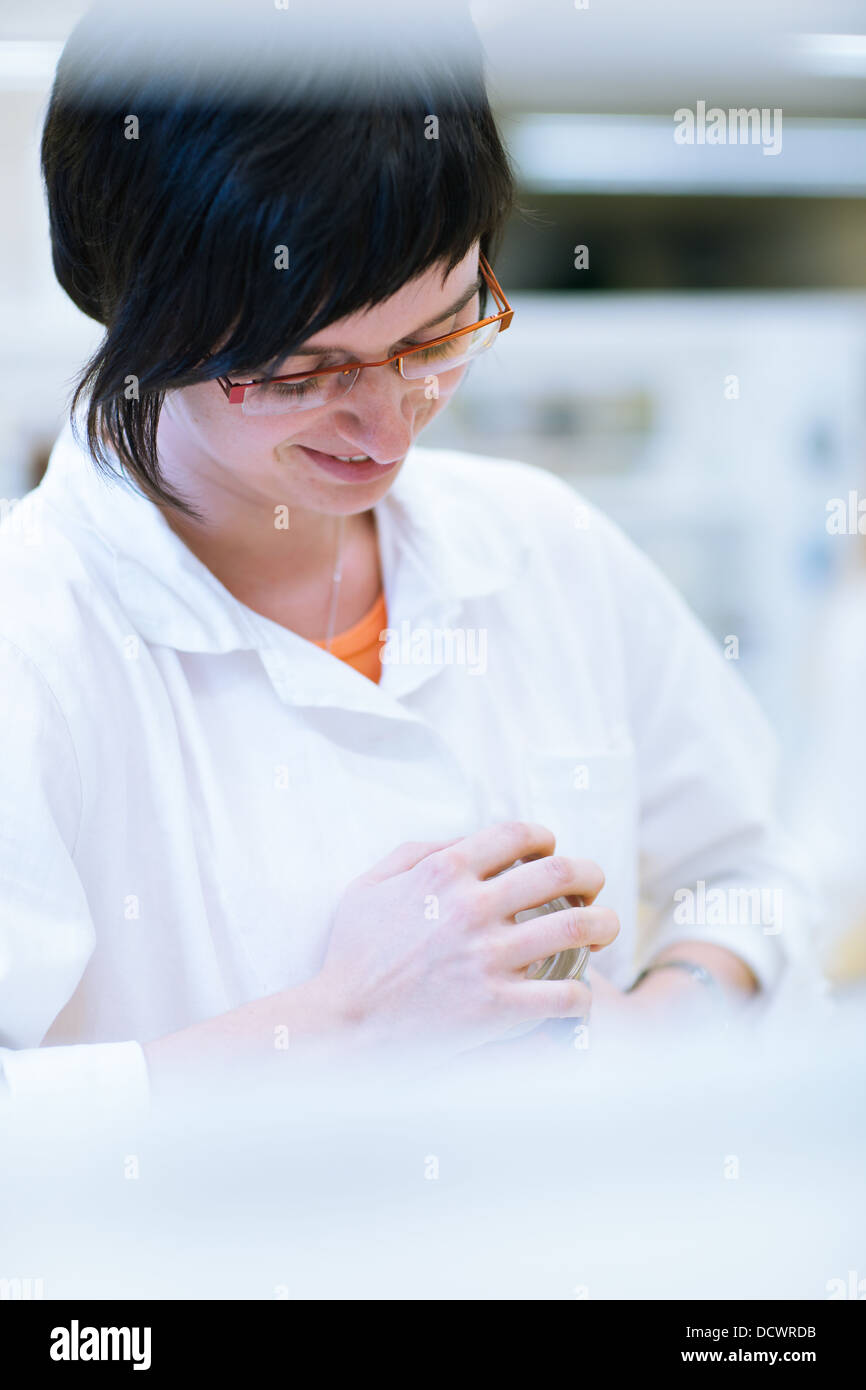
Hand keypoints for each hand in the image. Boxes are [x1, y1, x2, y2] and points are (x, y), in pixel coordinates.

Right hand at [317, 820, 619, 1056]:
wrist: (345, 1025)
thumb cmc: (353, 956)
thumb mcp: (368, 886)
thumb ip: (414, 854)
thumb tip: (459, 840)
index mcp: (444, 872)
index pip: (517, 835)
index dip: (545, 838)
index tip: (551, 851)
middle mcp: (473, 907)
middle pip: (559, 873)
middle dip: (589, 874)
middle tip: (594, 886)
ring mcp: (489, 957)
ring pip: (576, 928)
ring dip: (604, 925)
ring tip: (608, 930)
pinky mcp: (499, 1006)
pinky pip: (565, 995)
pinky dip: (582, 994)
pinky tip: (578, 994)